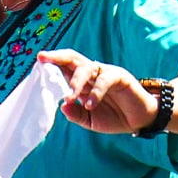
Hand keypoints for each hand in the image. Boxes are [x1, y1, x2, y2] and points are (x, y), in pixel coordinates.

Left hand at [38, 50, 158, 132]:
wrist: (140, 120)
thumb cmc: (114, 117)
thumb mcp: (90, 120)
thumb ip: (75, 114)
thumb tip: (62, 106)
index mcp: (83, 81)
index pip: (65, 68)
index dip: (52, 64)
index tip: (37, 62)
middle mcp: (93, 73)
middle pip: (73, 59)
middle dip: (57, 57)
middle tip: (43, 58)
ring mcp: (106, 73)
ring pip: (87, 68)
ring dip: (75, 81)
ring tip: (68, 96)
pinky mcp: (120, 77)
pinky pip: (105, 80)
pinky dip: (96, 91)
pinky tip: (90, 104)